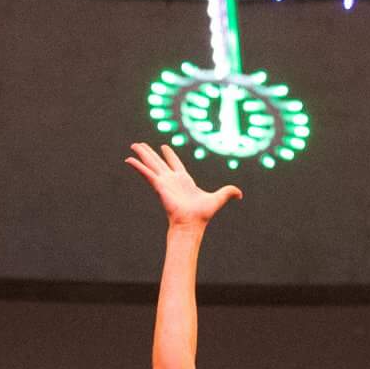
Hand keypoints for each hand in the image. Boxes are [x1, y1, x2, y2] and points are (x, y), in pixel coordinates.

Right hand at [126, 141, 240, 229]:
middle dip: (150, 153)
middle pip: (158, 162)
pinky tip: (128, 160)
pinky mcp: (159, 186)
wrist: (192, 223)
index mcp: (183, 180)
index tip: (163, 146)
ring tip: (133, 146)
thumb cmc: (203, 214)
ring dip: (142, 155)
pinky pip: (146, 173)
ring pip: (151, 164)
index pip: (174, 164)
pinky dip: (138, 166)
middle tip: (140, 145)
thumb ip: (229, 192)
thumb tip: (240, 194)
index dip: (169, 155)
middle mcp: (171, 179)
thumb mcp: (219, 198)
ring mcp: (164, 182)